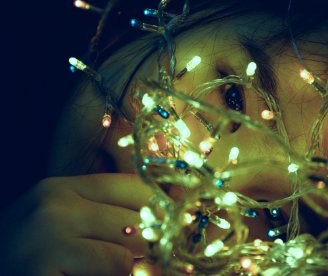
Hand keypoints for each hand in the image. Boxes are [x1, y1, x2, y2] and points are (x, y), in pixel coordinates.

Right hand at [0, 173, 153, 275]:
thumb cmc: (28, 256)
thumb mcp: (62, 224)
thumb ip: (103, 216)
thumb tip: (161, 220)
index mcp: (61, 189)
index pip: (134, 185)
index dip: (162, 207)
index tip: (173, 225)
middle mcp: (54, 205)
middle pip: (137, 218)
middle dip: (151, 244)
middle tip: (148, 258)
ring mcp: (47, 236)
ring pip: (128, 250)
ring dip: (130, 269)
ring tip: (114, 272)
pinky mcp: (43, 269)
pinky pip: (113, 271)